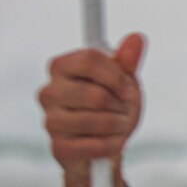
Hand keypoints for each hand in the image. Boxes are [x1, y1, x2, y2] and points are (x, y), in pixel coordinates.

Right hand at [37, 33, 146, 186]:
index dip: (116, 76)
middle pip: (96, 94)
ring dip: (119, 126)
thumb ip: (127, 62)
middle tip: (123, 111)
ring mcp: (50, 120)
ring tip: (118, 127)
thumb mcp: (123, 83)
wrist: (104, 149)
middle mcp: (49, 92)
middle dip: (121, 106)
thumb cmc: (112, 110)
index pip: (89, 59)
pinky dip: (113, 145)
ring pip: (98, 120)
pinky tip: (111, 143)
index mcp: (62, 68)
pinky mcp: (59, 147)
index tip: (127, 88)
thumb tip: (137, 38)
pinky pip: (96, 145)